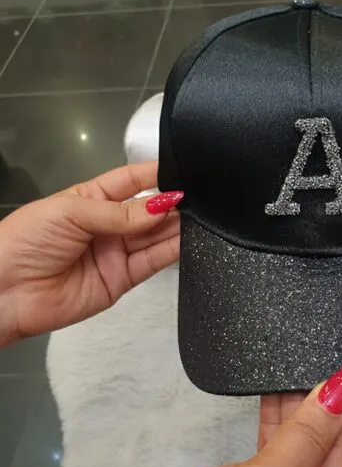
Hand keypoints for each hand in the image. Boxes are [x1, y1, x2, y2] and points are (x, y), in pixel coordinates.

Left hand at [0, 162, 182, 345]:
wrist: (4, 293)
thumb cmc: (22, 242)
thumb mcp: (71, 212)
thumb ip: (120, 212)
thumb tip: (162, 205)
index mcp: (91, 199)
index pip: (131, 181)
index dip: (155, 175)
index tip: (181, 172)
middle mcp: (108, 225)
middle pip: (148, 210)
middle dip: (170, 203)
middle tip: (192, 200)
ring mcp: (117, 252)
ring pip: (155, 236)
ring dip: (176, 227)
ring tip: (197, 217)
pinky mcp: (122, 279)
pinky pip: (153, 262)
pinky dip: (172, 251)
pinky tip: (186, 240)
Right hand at [98, 364, 341, 466]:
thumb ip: (307, 437)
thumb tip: (339, 392)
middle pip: (340, 456)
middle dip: (335, 410)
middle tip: (329, 369)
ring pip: (306, 450)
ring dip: (304, 411)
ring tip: (301, 373)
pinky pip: (276, 452)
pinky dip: (278, 423)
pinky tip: (277, 395)